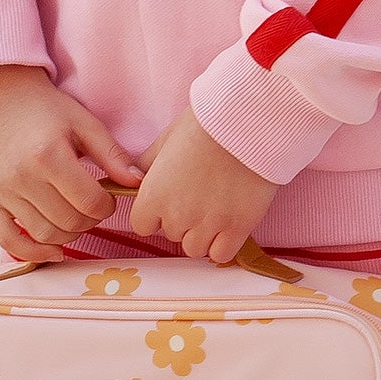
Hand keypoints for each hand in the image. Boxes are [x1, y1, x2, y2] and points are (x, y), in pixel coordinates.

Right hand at [0, 65, 138, 259]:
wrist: (0, 96)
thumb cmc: (45, 108)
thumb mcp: (85, 123)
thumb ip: (113, 155)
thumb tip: (137, 182)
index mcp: (48, 156)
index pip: (90, 204)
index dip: (108, 207)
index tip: (108, 196)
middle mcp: (20, 178)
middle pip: (69, 223)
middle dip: (91, 220)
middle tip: (93, 205)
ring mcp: (1, 192)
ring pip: (44, 235)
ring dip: (68, 235)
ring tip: (75, 215)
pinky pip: (8, 240)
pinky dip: (32, 252)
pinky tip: (53, 249)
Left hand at [129, 111, 277, 264]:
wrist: (248, 125)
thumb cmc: (205, 126)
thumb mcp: (164, 141)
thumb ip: (144, 166)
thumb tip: (131, 179)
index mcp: (153, 196)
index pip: (143, 226)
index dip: (157, 213)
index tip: (173, 199)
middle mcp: (176, 216)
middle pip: (171, 235)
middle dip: (183, 220)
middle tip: (200, 197)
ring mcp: (208, 224)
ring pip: (194, 248)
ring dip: (202, 234)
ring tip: (216, 210)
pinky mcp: (239, 227)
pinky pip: (221, 254)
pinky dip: (222, 244)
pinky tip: (230, 225)